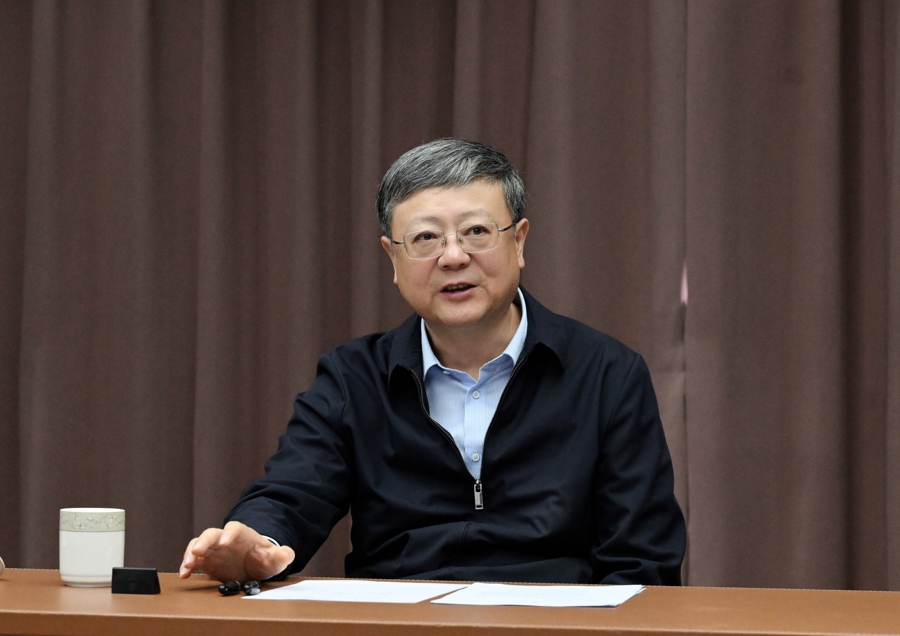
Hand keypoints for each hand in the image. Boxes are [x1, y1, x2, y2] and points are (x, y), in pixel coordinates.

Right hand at [179, 521, 294, 581]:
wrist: (254, 567)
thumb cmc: (264, 559)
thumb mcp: (275, 559)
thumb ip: (282, 556)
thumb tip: (287, 553)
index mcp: (243, 535)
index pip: (235, 528)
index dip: (229, 533)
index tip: (225, 541)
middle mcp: (225, 539)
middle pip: (212, 534)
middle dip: (204, 541)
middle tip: (196, 551)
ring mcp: (214, 549)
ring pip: (198, 545)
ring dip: (191, 553)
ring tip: (187, 565)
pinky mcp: (206, 562)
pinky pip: (193, 561)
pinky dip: (187, 566)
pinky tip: (185, 574)